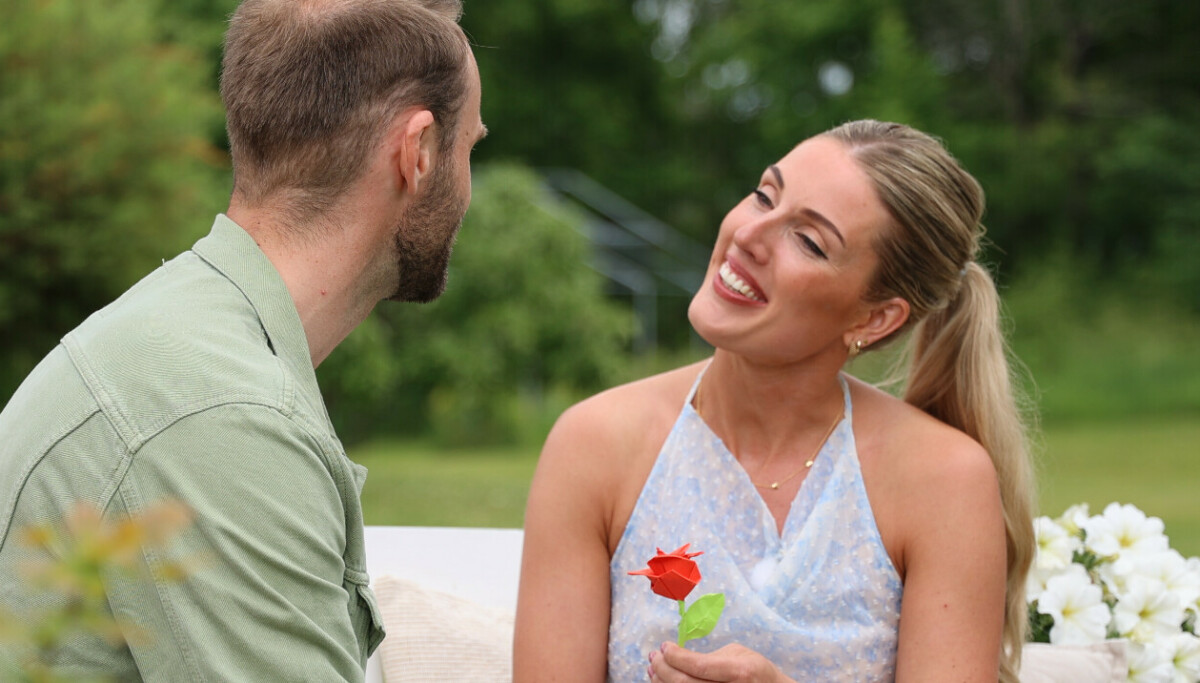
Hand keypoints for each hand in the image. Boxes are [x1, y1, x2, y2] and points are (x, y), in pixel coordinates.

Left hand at [646, 642, 790, 682]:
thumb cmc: (756, 671)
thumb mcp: (739, 655)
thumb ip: (711, 657)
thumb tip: (680, 657)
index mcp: (738, 672)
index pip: (698, 666)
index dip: (676, 656)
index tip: (664, 646)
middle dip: (663, 668)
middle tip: (654, 656)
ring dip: (661, 682)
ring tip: (653, 669)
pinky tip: (663, 682)